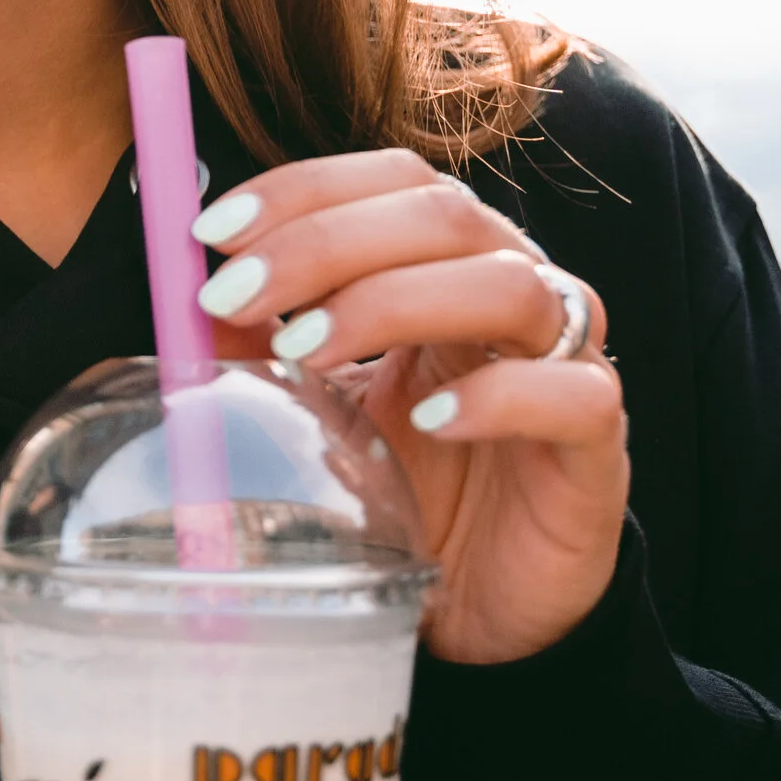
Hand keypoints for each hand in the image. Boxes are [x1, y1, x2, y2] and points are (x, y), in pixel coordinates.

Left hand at [193, 152, 628, 666]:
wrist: (479, 602)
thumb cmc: (403, 480)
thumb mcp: (316, 402)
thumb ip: (260, 343)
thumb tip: (183, 288)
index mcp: (452, 261)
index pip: (394, 178)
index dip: (306, 189)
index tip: (214, 232)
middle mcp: (517, 288)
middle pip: (444, 214)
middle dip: (326, 241)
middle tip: (236, 291)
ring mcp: (566, 360)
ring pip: (508, 285)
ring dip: (394, 301)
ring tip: (307, 350)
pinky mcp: (596, 444)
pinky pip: (572, 393)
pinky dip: (497, 396)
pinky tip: (430, 420)